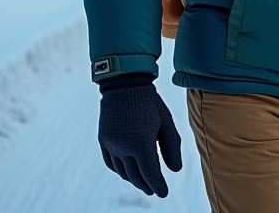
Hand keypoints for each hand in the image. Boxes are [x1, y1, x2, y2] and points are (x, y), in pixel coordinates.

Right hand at [98, 75, 182, 196]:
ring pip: (123, 172)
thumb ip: (172, 147)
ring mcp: (111, 145)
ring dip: (133, 180)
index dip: (158, 186)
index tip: (164, 193)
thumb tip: (175, 170)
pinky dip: (120, 171)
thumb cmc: (149, 102)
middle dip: (146, 185)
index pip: (151, 174)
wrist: (124, 84)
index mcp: (141, 143)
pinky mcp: (103, 140)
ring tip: (143, 182)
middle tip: (154, 190)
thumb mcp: (166, 122)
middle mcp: (124, 147)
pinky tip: (127, 171)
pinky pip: (111, 163)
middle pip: (136, 176)